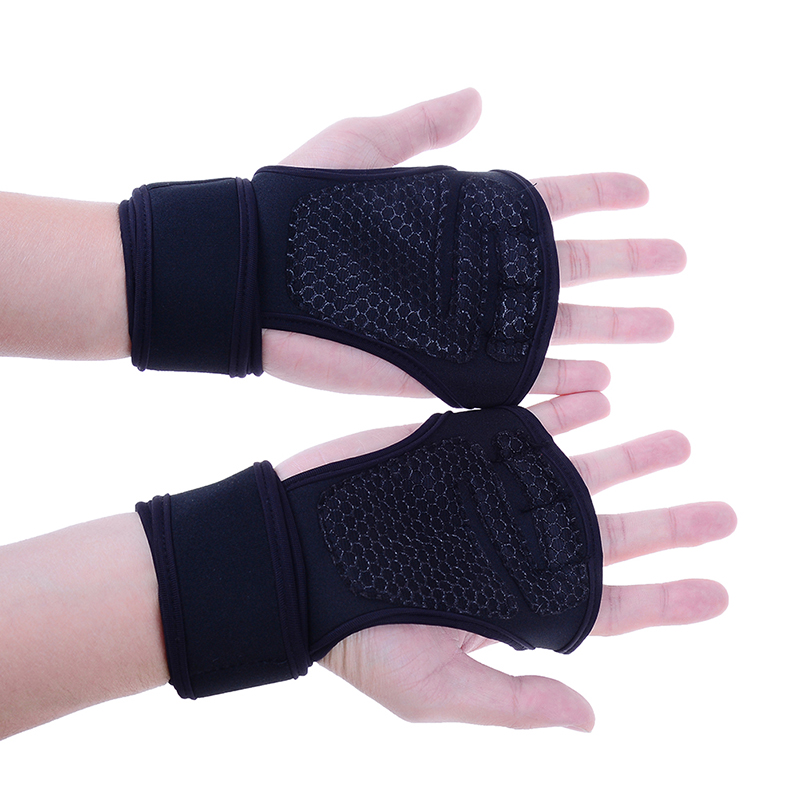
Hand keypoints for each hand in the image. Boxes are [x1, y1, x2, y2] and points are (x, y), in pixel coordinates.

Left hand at [264, 88, 684, 397]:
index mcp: (461, 218)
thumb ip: (424, 124)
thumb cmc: (299, 205)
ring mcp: (461, 325)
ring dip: (610, 329)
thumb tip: (483, 97)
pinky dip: (558, 384)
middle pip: (568, 269)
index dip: (600, 196)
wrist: (251, 279)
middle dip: (627, 267)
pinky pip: (512, 380)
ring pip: (554, 328)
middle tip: (676, 267)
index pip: (548, 203)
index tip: (646, 194)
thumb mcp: (364, 146)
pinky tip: (600, 385)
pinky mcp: (440, 370)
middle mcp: (472, 275)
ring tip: (660, 329)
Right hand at [275, 393, 733, 731]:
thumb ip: (510, 703)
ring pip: (575, 473)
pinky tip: (602, 396)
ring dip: (627, 456)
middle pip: (606, 534)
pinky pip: (526, 427)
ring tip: (676, 440)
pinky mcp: (459, 451)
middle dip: (667, 524)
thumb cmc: (353, 634)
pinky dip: (565, 411)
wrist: (290, 557)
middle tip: (721, 512)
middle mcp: (512, 546)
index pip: (608, 605)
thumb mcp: (430, 690)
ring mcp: (488, 496)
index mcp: (514, 605)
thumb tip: (589, 720)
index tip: (720, 591)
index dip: (667, 601)